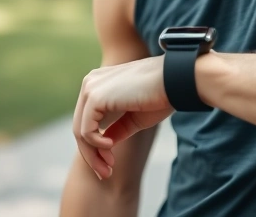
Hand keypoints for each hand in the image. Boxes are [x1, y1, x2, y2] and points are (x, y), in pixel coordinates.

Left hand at [72, 55, 172, 178]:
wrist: (175, 82)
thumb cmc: (160, 97)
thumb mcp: (134, 118)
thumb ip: (117, 129)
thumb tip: (103, 145)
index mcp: (99, 83)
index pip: (87, 120)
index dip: (94, 146)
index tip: (109, 165)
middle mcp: (90, 82)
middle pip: (80, 126)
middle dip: (91, 154)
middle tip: (105, 174)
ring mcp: (91, 88)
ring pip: (80, 131)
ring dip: (93, 155)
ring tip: (108, 168)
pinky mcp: (95, 96)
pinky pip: (86, 130)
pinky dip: (96, 144)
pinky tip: (110, 147)